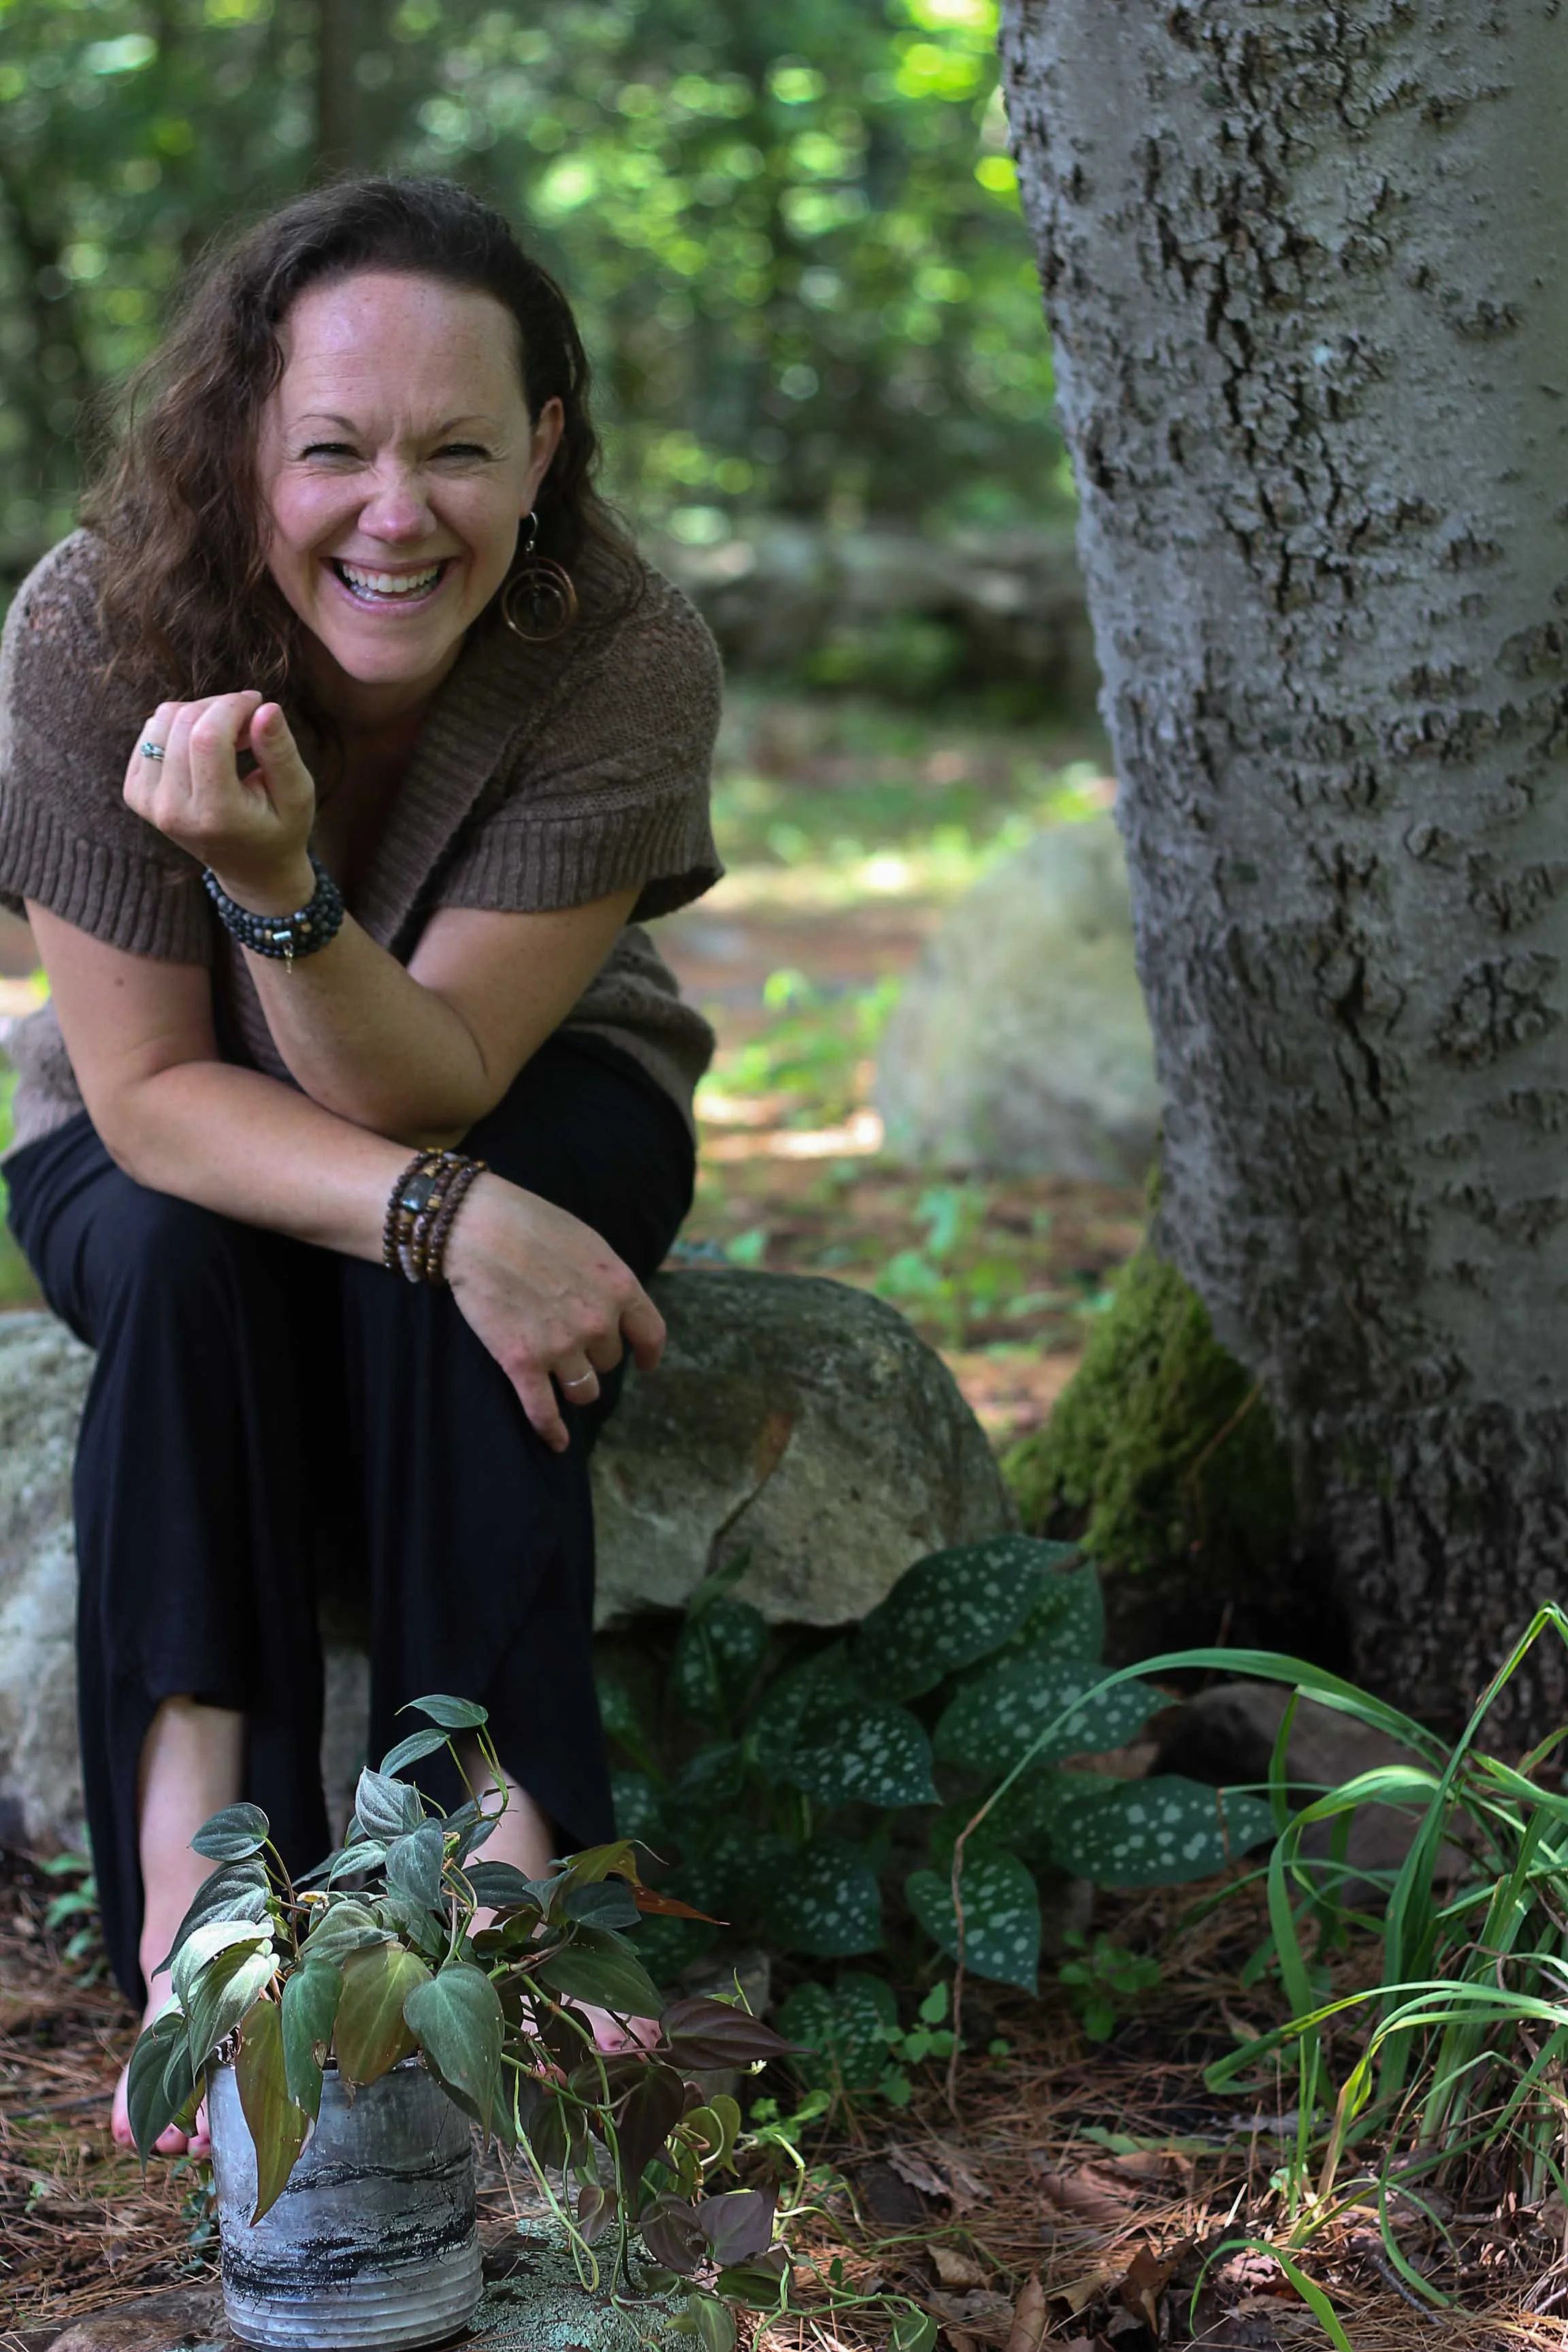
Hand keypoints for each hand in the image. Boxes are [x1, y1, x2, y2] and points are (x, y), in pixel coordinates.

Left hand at [126, 692, 317, 909]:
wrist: (251, 869)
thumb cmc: (280, 828)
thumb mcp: (297, 794)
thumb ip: (280, 752)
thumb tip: (266, 708)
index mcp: (216, 815)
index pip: (207, 738)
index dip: (231, 706)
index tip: (257, 703)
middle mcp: (174, 811)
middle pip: (184, 724)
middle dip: (219, 707)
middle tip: (249, 721)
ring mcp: (149, 804)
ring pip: (161, 721)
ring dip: (199, 713)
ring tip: (228, 734)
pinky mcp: (136, 794)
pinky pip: (150, 733)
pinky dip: (178, 726)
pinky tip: (204, 745)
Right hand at [442, 1174, 664, 1450]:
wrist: (478, 1227)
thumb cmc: (530, 1224)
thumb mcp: (588, 1244)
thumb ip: (607, 1280)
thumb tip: (616, 1304)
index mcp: (620, 1288)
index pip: (651, 1334)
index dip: (649, 1353)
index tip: (645, 1363)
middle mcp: (598, 1322)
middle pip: (609, 1362)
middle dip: (593, 1354)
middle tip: (567, 1337)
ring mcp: (561, 1346)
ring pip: (584, 1390)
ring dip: (575, 1386)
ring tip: (559, 1377)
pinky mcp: (523, 1363)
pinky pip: (544, 1411)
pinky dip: (552, 1431)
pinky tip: (557, 1442)